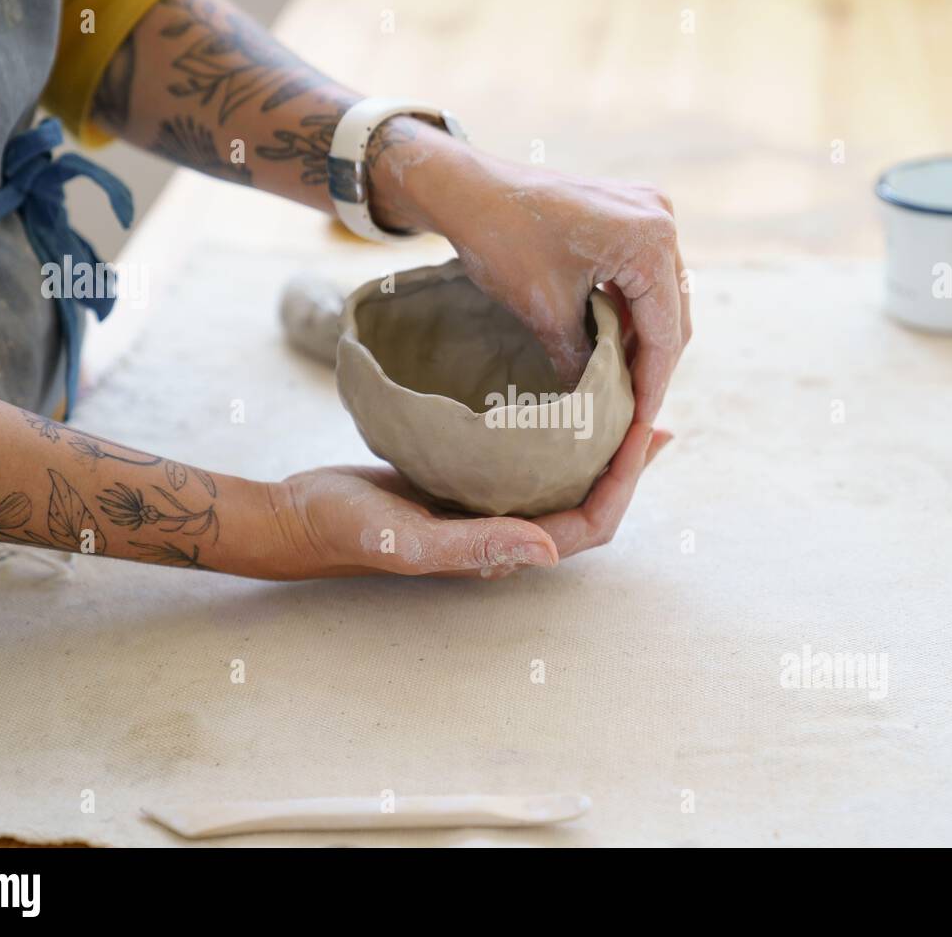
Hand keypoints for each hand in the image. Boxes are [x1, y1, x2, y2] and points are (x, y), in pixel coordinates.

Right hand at [266, 424, 670, 578]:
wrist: (297, 513)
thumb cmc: (345, 528)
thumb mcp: (405, 539)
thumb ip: (472, 547)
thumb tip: (550, 548)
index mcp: (501, 551)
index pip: (589, 525)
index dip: (624, 485)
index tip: (643, 432)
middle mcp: (504, 532)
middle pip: (589, 503)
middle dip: (626, 464)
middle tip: (653, 412)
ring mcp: (487, 507)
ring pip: (563, 481)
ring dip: (599, 449)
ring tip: (627, 403)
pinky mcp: (467, 482)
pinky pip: (528, 462)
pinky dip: (557, 436)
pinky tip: (561, 402)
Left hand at [443, 162, 690, 423]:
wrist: (466, 189)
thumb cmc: (503, 242)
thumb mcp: (547, 314)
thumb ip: (584, 363)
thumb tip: (599, 410)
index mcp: (650, 241)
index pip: (665, 332)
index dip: (652, 387)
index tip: (639, 429)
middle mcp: (661, 220)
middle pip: (671, 315)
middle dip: (651, 367)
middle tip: (631, 415)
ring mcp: (647, 213)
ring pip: (658, 298)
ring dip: (640, 341)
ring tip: (619, 386)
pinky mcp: (628, 215)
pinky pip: (640, 276)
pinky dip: (627, 313)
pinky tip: (608, 345)